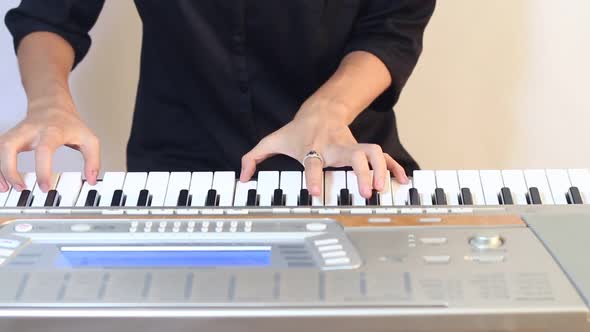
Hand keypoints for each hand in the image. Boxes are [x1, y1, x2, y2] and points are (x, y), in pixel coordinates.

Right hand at [0, 96, 99, 192]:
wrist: (52, 104)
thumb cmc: (68, 123)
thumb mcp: (89, 139)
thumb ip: (93, 160)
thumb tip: (92, 179)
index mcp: (51, 131)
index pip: (44, 150)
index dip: (43, 170)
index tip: (45, 187)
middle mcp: (30, 131)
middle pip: (9, 145)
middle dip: (10, 169)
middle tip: (20, 187)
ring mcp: (17, 133)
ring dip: (0, 170)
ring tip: (6, 188)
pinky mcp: (10, 137)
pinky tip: (2, 181)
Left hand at [240, 98, 408, 198]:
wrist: (321, 110)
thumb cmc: (297, 130)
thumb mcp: (273, 141)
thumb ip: (254, 157)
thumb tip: (242, 177)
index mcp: (313, 148)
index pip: (313, 163)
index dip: (314, 178)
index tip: (316, 194)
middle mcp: (335, 147)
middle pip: (353, 156)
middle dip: (361, 174)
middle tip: (364, 193)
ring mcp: (352, 146)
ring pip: (373, 154)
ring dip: (380, 171)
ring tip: (381, 189)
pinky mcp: (362, 148)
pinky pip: (383, 157)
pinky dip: (393, 168)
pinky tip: (401, 181)